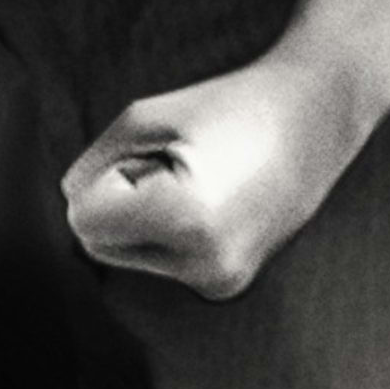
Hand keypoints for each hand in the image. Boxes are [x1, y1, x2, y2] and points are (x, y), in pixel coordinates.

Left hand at [62, 43, 385, 300]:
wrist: (318, 116)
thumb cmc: (227, 104)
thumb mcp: (142, 117)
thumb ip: (91, 165)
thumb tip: (72, 207)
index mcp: (183, 218)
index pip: (84, 221)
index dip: (103, 180)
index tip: (148, 155)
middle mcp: (204, 263)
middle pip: (101, 248)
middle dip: (118, 205)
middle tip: (170, 165)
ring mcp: (221, 280)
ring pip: (129, 258)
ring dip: (142, 220)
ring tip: (195, 180)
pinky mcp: (230, 284)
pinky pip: (164, 262)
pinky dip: (169, 233)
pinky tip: (212, 201)